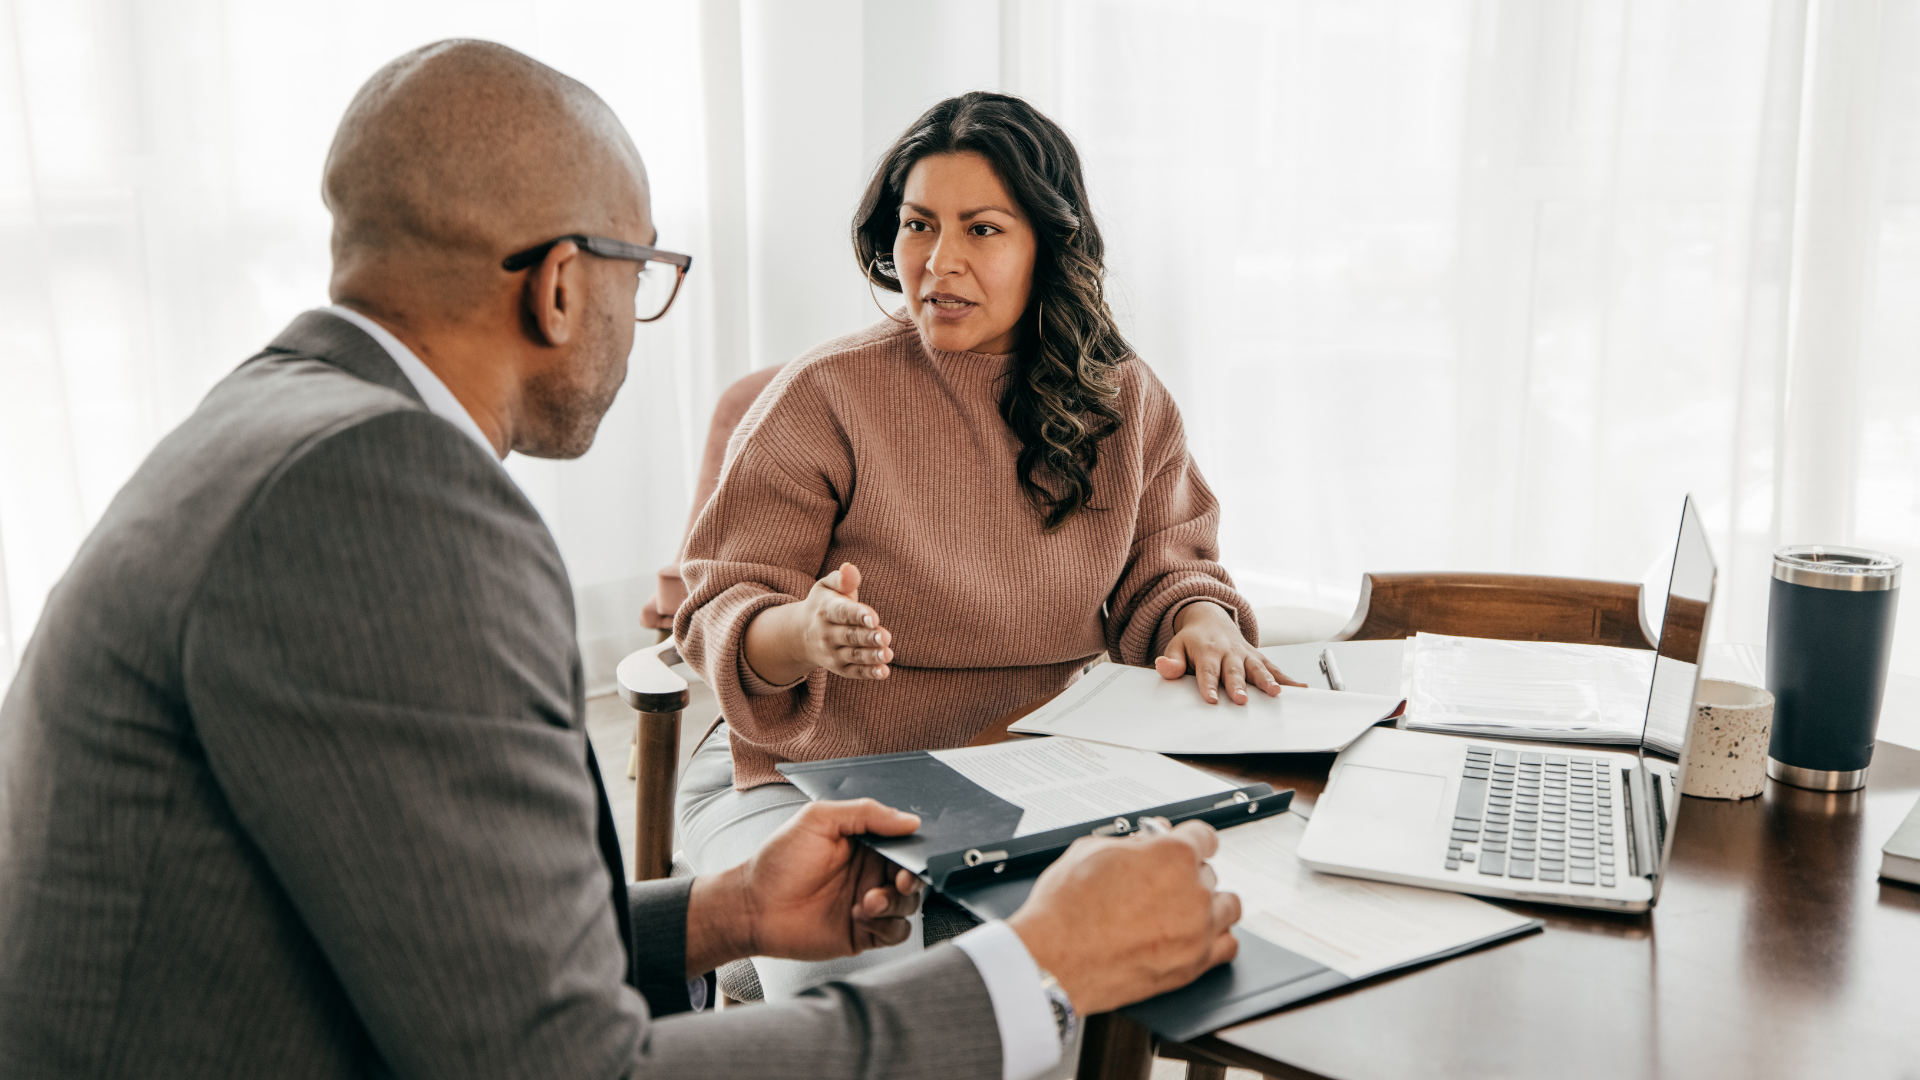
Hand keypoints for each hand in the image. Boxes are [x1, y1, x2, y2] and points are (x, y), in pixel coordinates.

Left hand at [685, 799, 923, 974]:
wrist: (753, 907)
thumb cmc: (779, 861)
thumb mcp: (819, 819)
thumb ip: (866, 813)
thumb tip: (909, 820)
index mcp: (864, 843)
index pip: (903, 844)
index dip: (914, 850)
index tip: (912, 855)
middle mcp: (870, 872)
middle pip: (912, 876)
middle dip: (911, 879)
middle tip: (899, 881)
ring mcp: (868, 904)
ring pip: (908, 905)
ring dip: (895, 904)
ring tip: (867, 902)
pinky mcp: (864, 933)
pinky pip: (896, 932)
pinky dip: (888, 925)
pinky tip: (861, 917)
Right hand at [741, 562, 895, 685]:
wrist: (800, 635)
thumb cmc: (824, 604)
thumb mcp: (827, 587)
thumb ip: (842, 579)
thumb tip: (850, 567)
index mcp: (825, 610)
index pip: (842, 613)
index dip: (857, 615)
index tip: (873, 617)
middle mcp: (827, 634)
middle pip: (850, 636)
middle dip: (867, 637)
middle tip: (886, 637)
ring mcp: (832, 653)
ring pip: (854, 655)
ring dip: (871, 656)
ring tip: (888, 654)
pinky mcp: (840, 668)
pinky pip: (855, 672)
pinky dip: (869, 673)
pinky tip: (884, 671)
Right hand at [1006, 821, 1239, 1015]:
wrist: (1054, 961)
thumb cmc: (1066, 909)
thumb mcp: (1090, 851)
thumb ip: (1130, 842)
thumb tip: (1145, 840)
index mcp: (1172, 855)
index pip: (1204, 836)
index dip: (1188, 839)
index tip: (1183, 846)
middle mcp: (1193, 891)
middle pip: (1209, 873)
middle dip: (1186, 874)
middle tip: (1159, 883)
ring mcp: (1198, 930)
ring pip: (1227, 907)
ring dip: (1208, 904)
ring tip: (1180, 909)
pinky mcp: (1194, 965)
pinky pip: (1228, 945)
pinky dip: (1215, 938)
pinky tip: (1194, 935)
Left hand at [1155, 601, 1304, 704]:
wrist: (1211, 618)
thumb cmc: (1193, 640)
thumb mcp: (1176, 646)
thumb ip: (1171, 661)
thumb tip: (1163, 667)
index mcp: (1207, 651)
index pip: (1207, 671)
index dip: (1209, 685)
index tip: (1211, 699)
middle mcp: (1229, 652)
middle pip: (1234, 671)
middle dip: (1238, 685)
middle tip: (1241, 700)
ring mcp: (1246, 654)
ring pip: (1258, 668)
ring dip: (1267, 680)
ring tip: (1275, 693)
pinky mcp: (1259, 657)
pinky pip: (1275, 668)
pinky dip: (1288, 679)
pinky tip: (1301, 689)